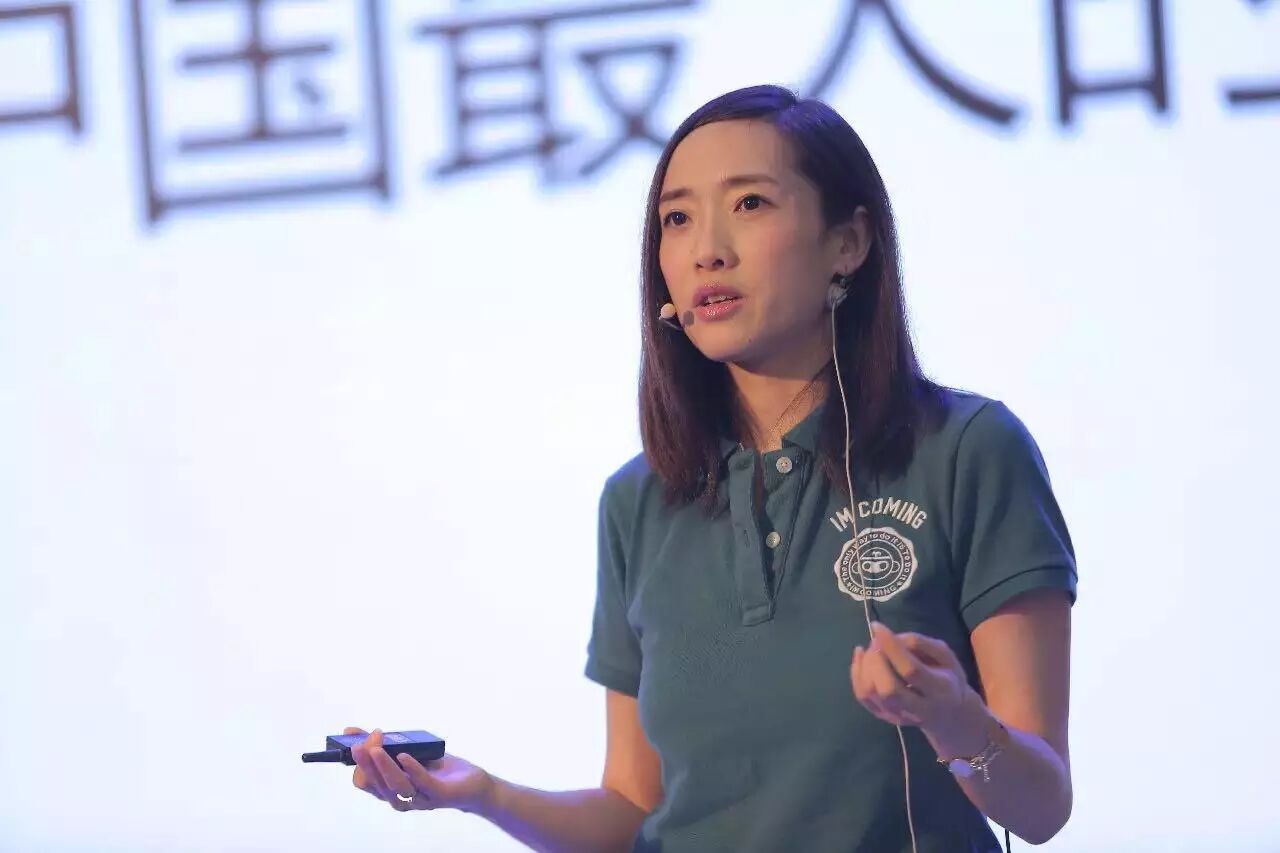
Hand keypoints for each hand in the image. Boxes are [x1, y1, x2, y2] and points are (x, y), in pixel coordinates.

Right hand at [345, 727, 495, 814]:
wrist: (470, 782)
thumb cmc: (436, 768)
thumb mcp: (407, 750)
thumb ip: (381, 743)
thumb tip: (350, 731)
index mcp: (390, 788)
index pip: (364, 782)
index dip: (358, 763)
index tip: (355, 742)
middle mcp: (401, 797)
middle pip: (376, 785)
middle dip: (366, 764)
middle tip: (361, 744)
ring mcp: (419, 798)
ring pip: (396, 787)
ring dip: (384, 766)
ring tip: (376, 748)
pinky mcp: (439, 795)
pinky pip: (422, 784)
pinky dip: (412, 769)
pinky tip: (404, 756)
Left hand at [850, 622, 973, 732]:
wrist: (948, 714)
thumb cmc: (948, 678)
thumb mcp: (946, 655)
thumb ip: (921, 643)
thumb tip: (891, 638)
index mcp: (940, 690)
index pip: (911, 670)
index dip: (891, 647)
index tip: (878, 627)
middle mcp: (918, 709)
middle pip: (888, 689)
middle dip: (875, 660)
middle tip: (877, 642)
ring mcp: (898, 716)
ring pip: (870, 693)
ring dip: (864, 665)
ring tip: (872, 649)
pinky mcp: (883, 717)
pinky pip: (862, 696)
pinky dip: (856, 672)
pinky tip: (861, 656)